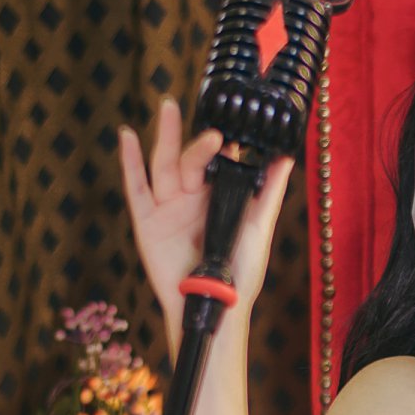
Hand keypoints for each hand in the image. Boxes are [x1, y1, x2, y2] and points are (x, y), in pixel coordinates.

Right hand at [118, 97, 292, 331]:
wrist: (217, 306)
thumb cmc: (240, 273)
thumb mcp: (258, 228)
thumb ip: (269, 192)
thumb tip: (286, 158)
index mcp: (216, 196)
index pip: (215, 161)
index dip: (219, 143)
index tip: (228, 124)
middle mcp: (190, 197)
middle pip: (189, 158)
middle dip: (194, 138)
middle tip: (202, 118)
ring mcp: (168, 207)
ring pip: (164, 165)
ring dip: (164, 136)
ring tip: (168, 108)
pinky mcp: (147, 222)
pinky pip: (137, 188)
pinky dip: (130, 162)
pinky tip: (127, 137)